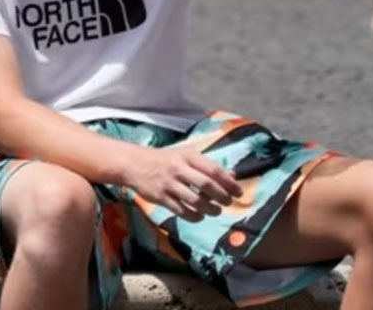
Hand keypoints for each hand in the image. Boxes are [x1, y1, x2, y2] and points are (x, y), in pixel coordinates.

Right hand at [122, 145, 242, 220]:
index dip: (228, 183)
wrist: (134, 163)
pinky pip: (182, 211)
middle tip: (228, 203)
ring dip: (210, 209)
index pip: (213, 170)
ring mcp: (169, 183)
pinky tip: (200, 217)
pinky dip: (194, 217)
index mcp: (187, 156)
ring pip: (195, 201)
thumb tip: (233, 176)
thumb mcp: (185, 156)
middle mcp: (178, 168)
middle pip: (206, 185)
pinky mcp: (161, 197)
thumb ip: (208, 166)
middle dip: (221, 197)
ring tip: (216, 211)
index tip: (238, 192)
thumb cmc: (165, 159)